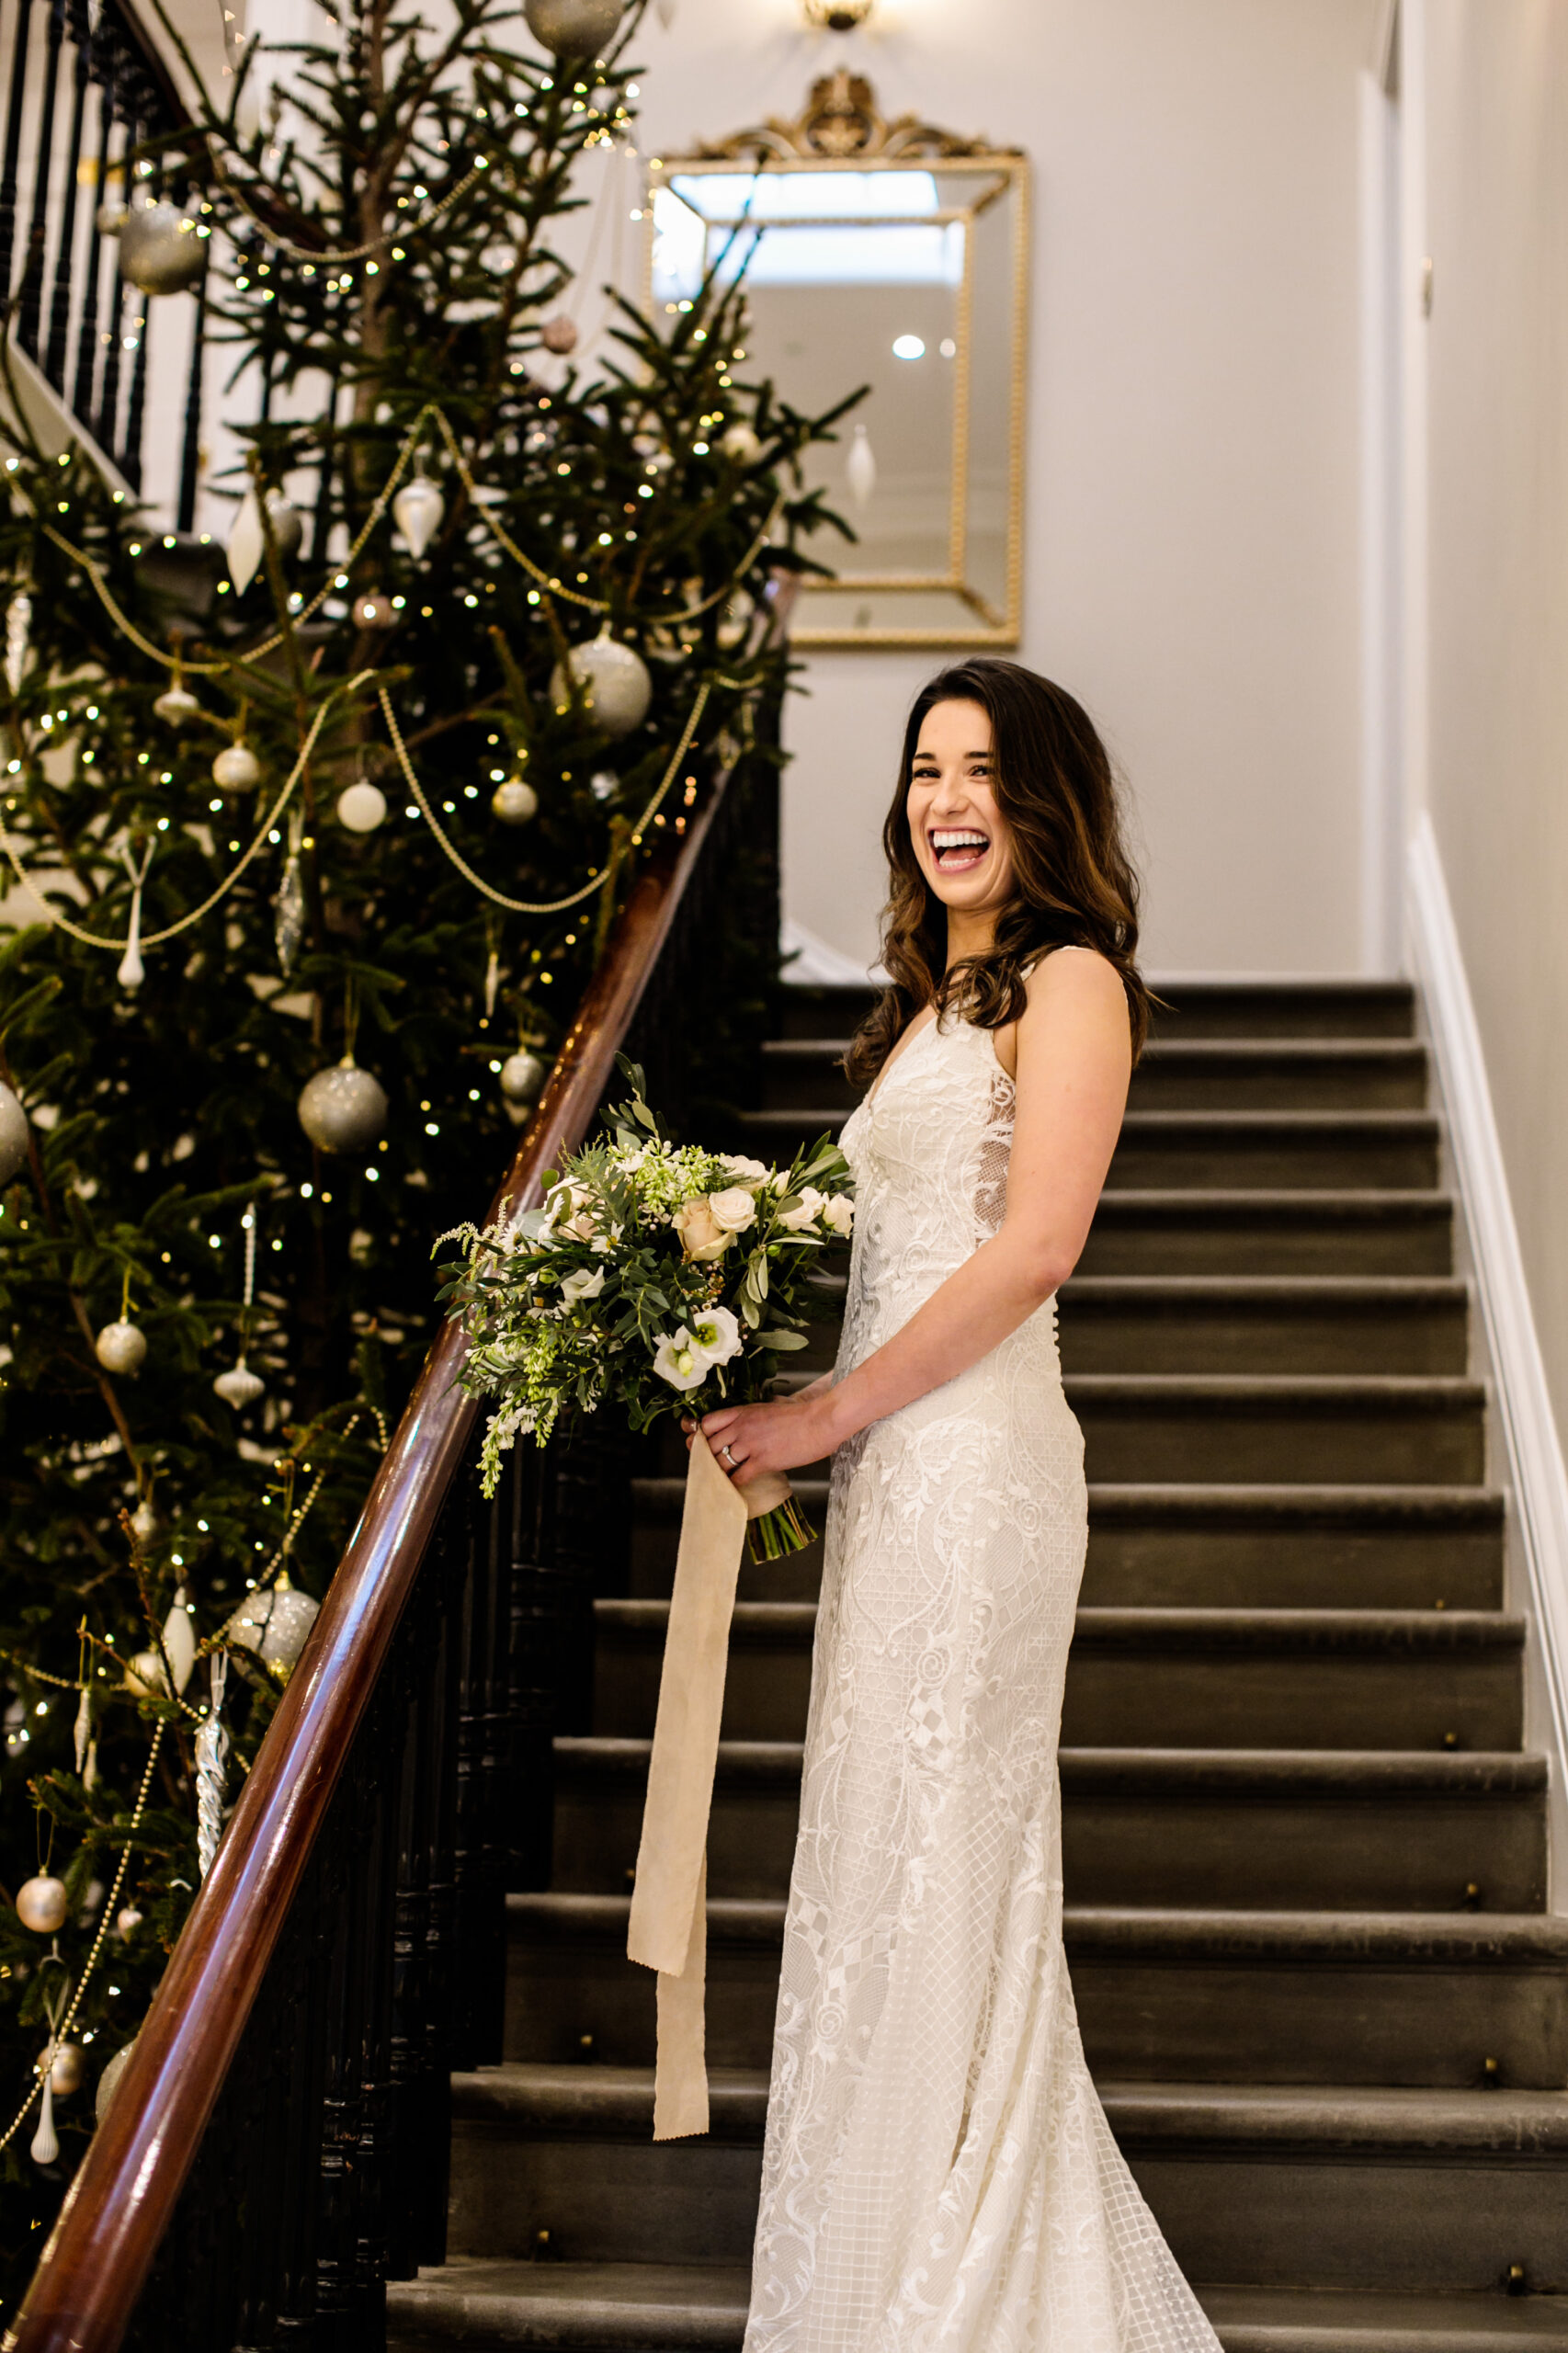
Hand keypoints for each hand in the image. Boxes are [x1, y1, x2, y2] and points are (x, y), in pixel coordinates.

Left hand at [681, 1383, 840, 1488]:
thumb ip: (751, 1416)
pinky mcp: (762, 1461)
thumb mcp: (768, 1408)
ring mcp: (751, 1444)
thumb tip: (741, 1424)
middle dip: (705, 1459)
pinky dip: (733, 1486)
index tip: (698, 1445)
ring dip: (717, 1474)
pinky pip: (738, 1477)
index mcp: (742, 1412)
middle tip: (707, 1469)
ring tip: (718, 1483)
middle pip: (709, 1446)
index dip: (699, 1436)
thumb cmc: (799, 1416)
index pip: (707, 1423)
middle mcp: (741, 1427)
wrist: (820, 1421)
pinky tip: (735, 1489)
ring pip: (720, 1463)